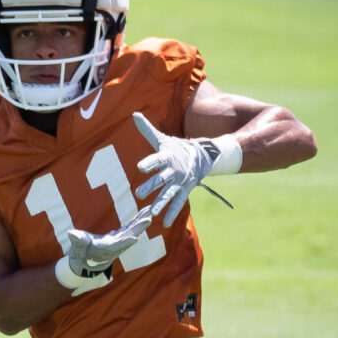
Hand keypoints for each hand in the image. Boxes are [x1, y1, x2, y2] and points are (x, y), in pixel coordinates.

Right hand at [66, 206, 152, 276]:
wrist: (85, 261)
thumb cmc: (80, 255)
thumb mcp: (76, 248)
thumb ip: (77, 240)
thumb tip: (72, 234)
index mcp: (104, 250)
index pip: (115, 247)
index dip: (124, 243)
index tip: (134, 239)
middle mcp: (115, 246)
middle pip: (128, 237)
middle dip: (138, 229)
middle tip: (148, 219)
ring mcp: (118, 241)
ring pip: (132, 231)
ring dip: (140, 222)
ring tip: (150, 211)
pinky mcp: (119, 236)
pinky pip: (130, 227)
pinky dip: (137, 220)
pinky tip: (145, 212)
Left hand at [133, 112, 219, 226]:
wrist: (203, 155)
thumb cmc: (177, 147)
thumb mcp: (162, 139)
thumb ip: (147, 130)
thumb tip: (134, 114)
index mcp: (167, 156)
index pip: (156, 159)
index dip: (149, 163)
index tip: (139, 167)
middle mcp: (174, 170)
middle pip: (161, 179)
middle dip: (150, 186)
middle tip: (137, 194)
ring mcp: (180, 181)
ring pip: (169, 193)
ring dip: (161, 203)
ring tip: (152, 213)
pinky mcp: (185, 190)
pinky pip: (178, 203)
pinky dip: (172, 213)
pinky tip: (166, 223)